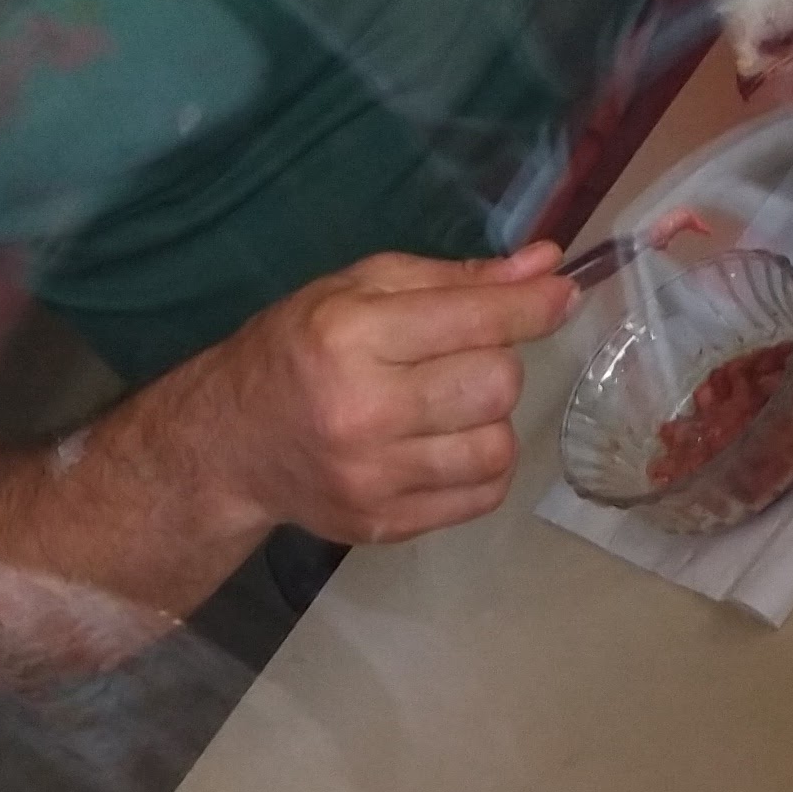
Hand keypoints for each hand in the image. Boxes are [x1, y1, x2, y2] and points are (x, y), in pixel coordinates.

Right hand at [194, 243, 577, 548]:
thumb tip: (545, 266)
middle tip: (460, 358)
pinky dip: (481, 466)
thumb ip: (454, 279)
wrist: (232, 444)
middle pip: (497, 384)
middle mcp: (363, 410)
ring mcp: (376, 477)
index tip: (560, 294)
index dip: (532, 305)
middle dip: (497, 362)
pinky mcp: (387, 524)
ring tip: (450, 407)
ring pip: (499, 446)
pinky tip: (446, 447)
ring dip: (490, 420)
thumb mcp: (358, 291)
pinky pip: (483, 495)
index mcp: (351, 335)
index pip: (475, 319)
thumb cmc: (296, 351)